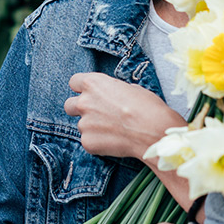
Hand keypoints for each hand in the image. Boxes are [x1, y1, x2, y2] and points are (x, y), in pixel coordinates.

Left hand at [64, 72, 184, 160]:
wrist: (154, 132)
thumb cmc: (147, 107)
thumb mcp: (130, 88)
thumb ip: (112, 90)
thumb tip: (111, 96)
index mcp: (93, 84)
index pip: (74, 82)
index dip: (82, 88)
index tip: (89, 93)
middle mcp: (84, 102)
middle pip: (69, 105)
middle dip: (79, 109)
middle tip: (96, 114)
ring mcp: (84, 124)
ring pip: (81, 125)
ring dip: (92, 127)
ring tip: (114, 131)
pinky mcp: (87, 142)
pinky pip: (89, 141)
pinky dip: (99, 142)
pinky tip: (115, 141)